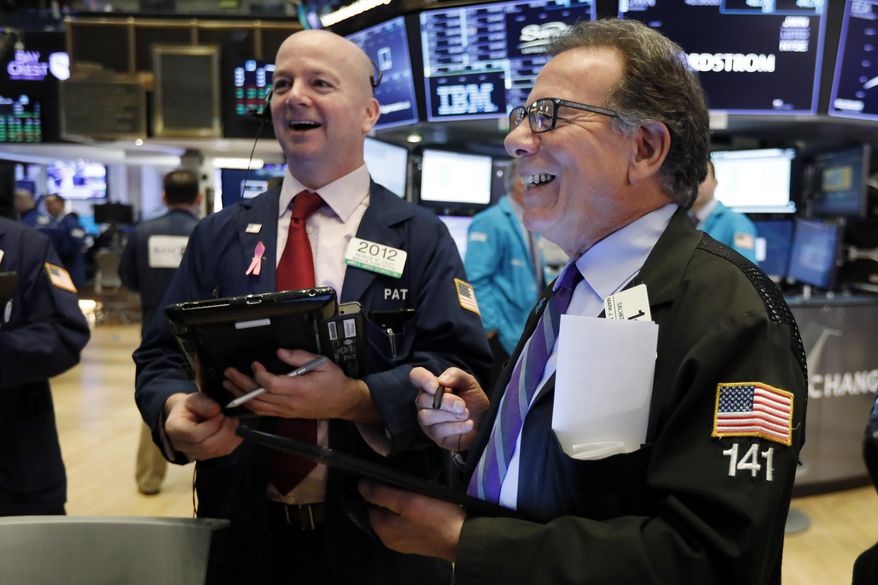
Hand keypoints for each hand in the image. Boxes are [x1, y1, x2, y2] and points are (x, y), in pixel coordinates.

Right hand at [163, 392, 241, 460]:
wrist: (186, 415)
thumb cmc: (189, 406)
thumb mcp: (193, 399)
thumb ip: (203, 403)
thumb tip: (216, 410)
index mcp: (175, 429)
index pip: (194, 434)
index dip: (212, 425)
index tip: (220, 413)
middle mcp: (182, 445)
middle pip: (206, 446)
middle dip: (224, 431)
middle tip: (231, 418)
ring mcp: (194, 453)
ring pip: (216, 451)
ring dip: (230, 436)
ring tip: (233, 422)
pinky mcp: (206, 456)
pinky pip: (222, 452)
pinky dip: (233, 441)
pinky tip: (236, 430)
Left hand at [223, 349, 380, 423]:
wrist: (343, 402)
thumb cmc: (334, 382)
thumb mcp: (322, 363)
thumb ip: (300, 357)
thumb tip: (280, 353)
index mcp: (300, 389)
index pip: (272, 385)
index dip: (259, 375)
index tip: (254, 364)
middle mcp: (291, 403)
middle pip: (259, 396)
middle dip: (241, 384)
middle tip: (230, 372)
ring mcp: (287, 411)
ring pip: (257, 406)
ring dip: (240, 395)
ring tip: (229, 383)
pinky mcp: (285, 414)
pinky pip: (263, 411)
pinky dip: (249, 404)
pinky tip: (241, 396)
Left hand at [358, 479, 464, 560]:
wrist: (464, 538)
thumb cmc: (436, 518)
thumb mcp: (407, 500)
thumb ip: (381, 493)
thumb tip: (359, 485)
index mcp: (382, 530)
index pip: (366, 505)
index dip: (371, 490)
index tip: (380, 476)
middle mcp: (389, 539)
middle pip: (380, 511)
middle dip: (386, 497)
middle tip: (399, 482)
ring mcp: (404, 542)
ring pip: (394, 516)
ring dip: (399, 504)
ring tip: (410, 490)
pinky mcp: (417, 541)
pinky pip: (406, 522)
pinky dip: (409, 513)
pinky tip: (419, 504)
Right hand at [411, 367, 488, 451]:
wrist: (484, 421)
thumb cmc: (474, 400)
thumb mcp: (470, 383)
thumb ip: (456, 375)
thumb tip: (442, 380)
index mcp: (432, 386)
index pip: (417, 376)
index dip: (423, 379)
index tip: (436, 387)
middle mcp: (425, 402)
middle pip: (423, 400)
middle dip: (446, 402)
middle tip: (462, 405)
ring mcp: (428, 420)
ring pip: (427, 416)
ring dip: (451, 415)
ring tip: (465, 414)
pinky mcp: (435, 435)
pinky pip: (438, 430)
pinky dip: (456, 426)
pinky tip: (467, 424)